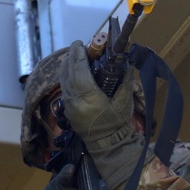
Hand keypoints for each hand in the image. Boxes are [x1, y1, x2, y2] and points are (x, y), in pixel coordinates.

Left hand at [59, 40, 141, 189]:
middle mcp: (75, 100)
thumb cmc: (118, 123)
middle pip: (68, 73)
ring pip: (63, 80)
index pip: (79, 71)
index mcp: (89, 97)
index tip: (80, 44)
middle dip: (72, 57)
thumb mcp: (124, 101)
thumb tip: (126, 64)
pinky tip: (72, 71)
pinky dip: (67, 77)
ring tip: (74, 56)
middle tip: (78, 46)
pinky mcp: (67, 110)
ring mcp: (69, 106)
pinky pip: (64, 88)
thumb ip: (125, 81)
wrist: (108, 145)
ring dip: (68, 66)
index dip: (78, 55)